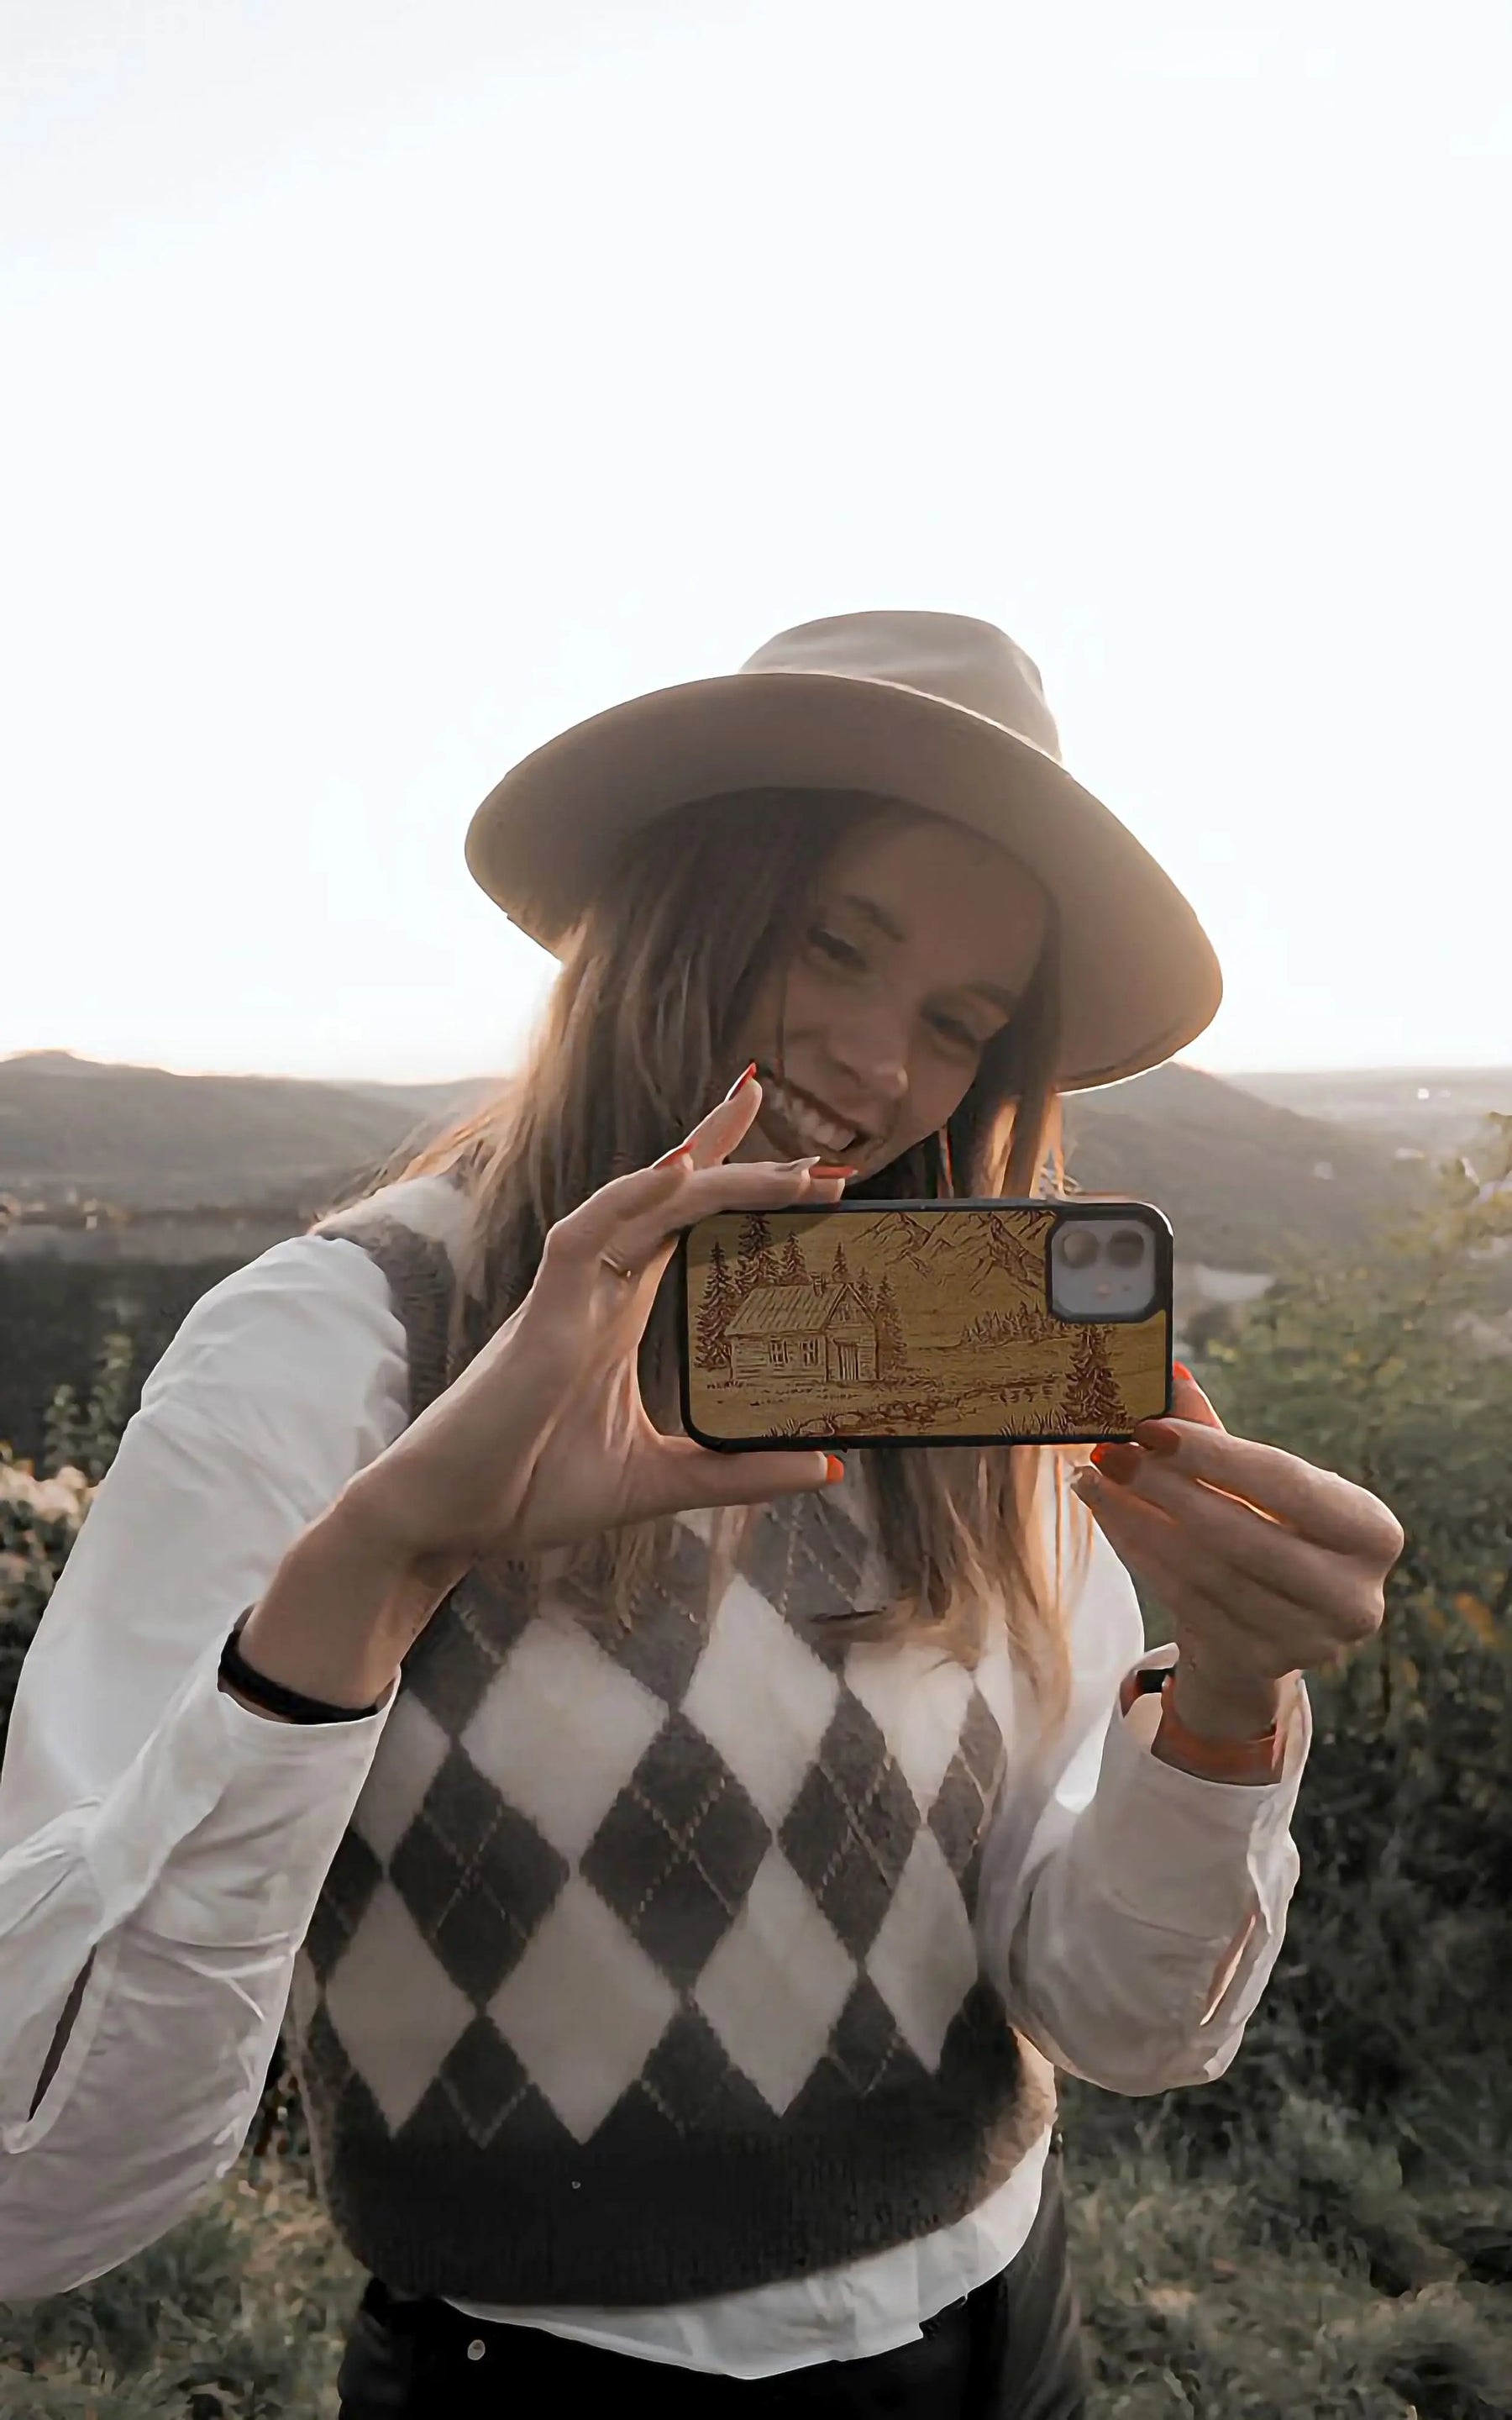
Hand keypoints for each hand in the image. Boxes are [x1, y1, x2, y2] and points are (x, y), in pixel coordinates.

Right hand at [343, 1070, 852, 1577]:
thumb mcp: (658, 1482)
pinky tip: (681, 1171)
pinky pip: (585, 1234)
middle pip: (677, 1202)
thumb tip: (825, 1463)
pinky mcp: (540, 1315)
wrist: (447, 1523)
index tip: (815, 1173)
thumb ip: (737, 1472)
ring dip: (718, 1178)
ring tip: (795, 1171)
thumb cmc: (530, 1490)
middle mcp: (598, 1290)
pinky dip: (633, 1197)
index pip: (688, 1228)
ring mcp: (568, 1295)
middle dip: (748, 1172)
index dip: (740, 1189)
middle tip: (832, 1167)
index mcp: (620, 1315)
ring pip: (647, 1206)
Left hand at [1071, 1367, 1404, 1738]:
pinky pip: (1182, 1600)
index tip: (1150, 1426)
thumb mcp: (1255, 1482)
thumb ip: (1213, 1433)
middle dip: (1166, 1488)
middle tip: (1109, 1451)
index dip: (1213, 1454)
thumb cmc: (1266, 1528)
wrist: (1265, 1626)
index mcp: (1373, 1531)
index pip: (1284, 1482)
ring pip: (1202, 1570)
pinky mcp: (1259, 1663)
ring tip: (1094, 1478)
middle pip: (1241, 1533)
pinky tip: (1109, 1517)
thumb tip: (1163, 1370)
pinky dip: (1139, 1553)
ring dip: (1138, 1520)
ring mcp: (1309, 1640)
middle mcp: (1354, 1595)